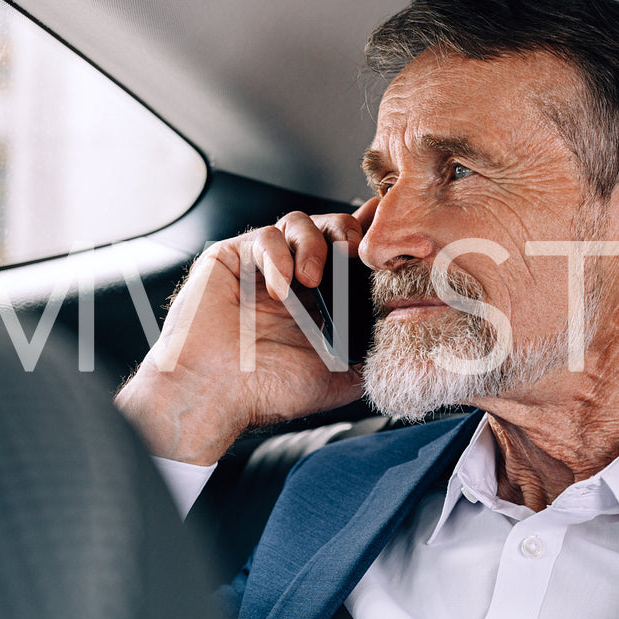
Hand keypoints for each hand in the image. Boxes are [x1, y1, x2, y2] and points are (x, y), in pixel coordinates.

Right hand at [115, 199, 378, 463]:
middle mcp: (292, 278)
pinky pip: (264, 236)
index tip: (392, 238)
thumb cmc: (265, 392)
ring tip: (312, 279)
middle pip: (329, 227)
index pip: (350, 256)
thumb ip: (369, 356)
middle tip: (353, 257)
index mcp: (318, 301)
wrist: (213, 395)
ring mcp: (262, 265)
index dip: (370, 242)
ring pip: (298, 222)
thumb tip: (405, 340)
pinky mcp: (231, 257)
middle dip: (347, 235)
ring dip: (313, 244)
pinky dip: (279, 256)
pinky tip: (280, 288)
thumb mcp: (336, 380)